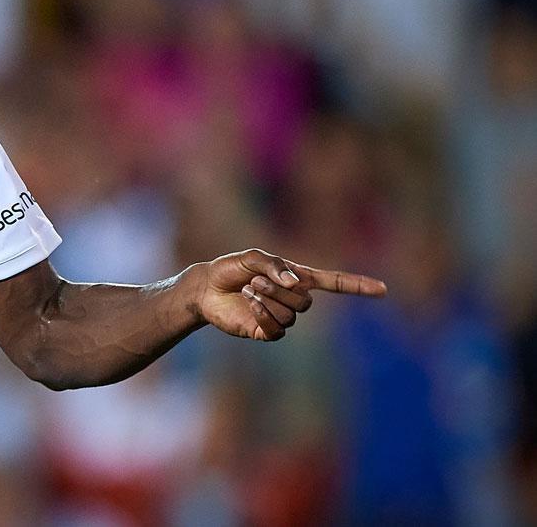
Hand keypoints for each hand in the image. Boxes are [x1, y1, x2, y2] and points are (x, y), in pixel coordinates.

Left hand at [192, 248, 385, 340]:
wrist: (206, 288)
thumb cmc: (230, 269)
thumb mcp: (251, 257)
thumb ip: (273, 264)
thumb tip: (295, 282)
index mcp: (298, 278)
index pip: (334, 283)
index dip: (357, 285)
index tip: (383, 289)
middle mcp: (293, 299)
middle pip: (307, 303)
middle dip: (280, 290)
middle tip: (255, 281)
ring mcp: (281, 317)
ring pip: (291, 316)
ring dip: (268, 301)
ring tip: (248, 290)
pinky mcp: (265, 331)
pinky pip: (277, 330)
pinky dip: (263, 315)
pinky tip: (249, 304)